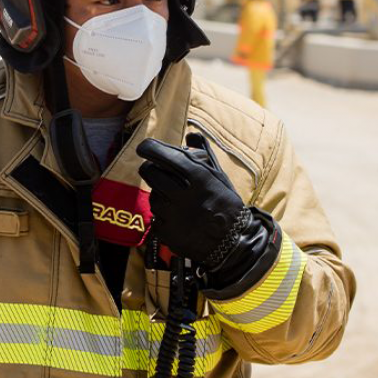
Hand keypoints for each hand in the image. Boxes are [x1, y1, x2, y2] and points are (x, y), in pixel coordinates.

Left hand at [137, 133, 248, 266]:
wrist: (233, 242)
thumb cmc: (225, 204)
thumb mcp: (220, 176)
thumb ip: (204, 154)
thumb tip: (191, 135)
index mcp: (199, 178)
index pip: (164, 155)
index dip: (149, 148)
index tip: (144, 148)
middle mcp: (184, 196)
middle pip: (150, 173)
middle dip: (151, 168)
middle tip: (156, 170)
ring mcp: (174, 217)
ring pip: (152, 196)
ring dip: (158, 194)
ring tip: (173, 198)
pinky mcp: (167, 234)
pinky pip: (154, 218)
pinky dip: (162, 216)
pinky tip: (176, 217)